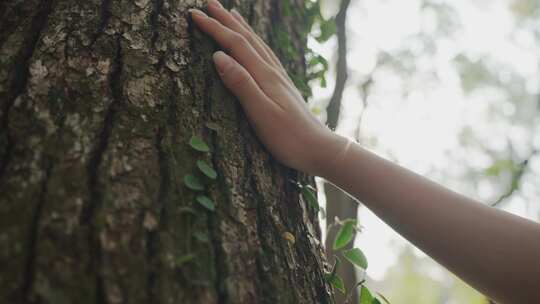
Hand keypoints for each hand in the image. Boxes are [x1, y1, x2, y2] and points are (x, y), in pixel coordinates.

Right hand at [190, 0, 345, 175]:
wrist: (319, 150)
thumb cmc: (289, 138)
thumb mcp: (261, 114)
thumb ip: (241, 84)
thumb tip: (218, 56)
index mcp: (265, 76)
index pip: (235, 44)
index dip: (214, 28)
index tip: (194, 14)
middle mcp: (273, 72)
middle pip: (247, 39)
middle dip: (226, 20)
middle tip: (208, 3)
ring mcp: (280, 79)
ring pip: (257, 45)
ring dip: (241, 28)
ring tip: (231, 15)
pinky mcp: (283, 88)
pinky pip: (265, 56)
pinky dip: (255, 44)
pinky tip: (256, 47)